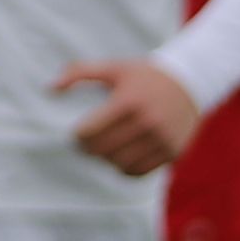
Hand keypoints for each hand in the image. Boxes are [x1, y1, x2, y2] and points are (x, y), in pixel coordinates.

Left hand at [57, 56, 199, 175]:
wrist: (191, 83)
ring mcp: (162, 139)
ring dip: (106, 160)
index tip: (77, 133)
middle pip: (102, 150)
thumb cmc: (144, 76)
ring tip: (104, 149)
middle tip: (86, 144)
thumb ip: (79, 73)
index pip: (90, 132)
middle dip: (89, 149)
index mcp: (129, 101)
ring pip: (119, 164)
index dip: (78, 136)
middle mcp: (148, 122)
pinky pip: (139, 172)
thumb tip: (49, 88)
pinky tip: (120, 156)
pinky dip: (124, 168)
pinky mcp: (173, 152)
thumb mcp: (113, 68)